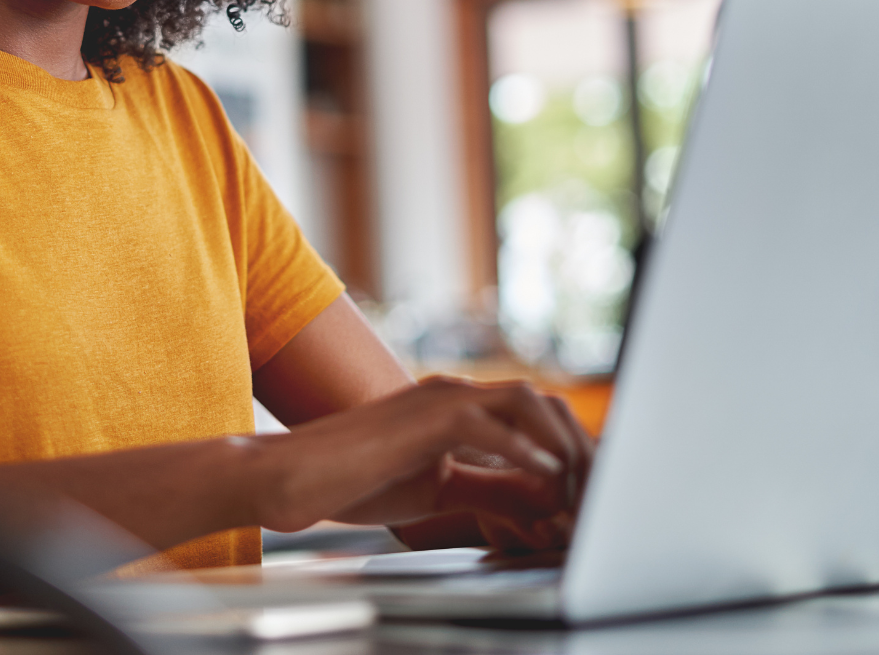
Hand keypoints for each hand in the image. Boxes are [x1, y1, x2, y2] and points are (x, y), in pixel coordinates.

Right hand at [250, 376, 592, 550]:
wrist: (296, 476)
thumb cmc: (355, 480)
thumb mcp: (438, 489)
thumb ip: (489, 489)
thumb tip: (542, 500)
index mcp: (457, 406)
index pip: (534, 415)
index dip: (569, 452)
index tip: (587, 499)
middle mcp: (454, 392)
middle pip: (542, 402)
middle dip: (579, 448)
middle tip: (594, 497)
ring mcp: (439, 399)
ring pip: (526, 402)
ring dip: (561, 447)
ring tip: (575, 492)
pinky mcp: (424, 418)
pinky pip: (488, 424)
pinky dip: (526, 451)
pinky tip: (546, 479)